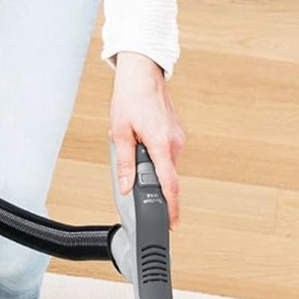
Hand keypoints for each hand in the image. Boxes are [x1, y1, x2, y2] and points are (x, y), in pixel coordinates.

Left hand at [109, 52, 185, 226]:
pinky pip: (166, 153)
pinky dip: (154, 154)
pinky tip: (140, 138)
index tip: (171, 222)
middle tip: (131, 163)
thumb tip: (126, 187)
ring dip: (149, 163)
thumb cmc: (130, 99)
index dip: (171, 206)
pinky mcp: (178, 135)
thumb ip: (125, 164)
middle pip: (165, 175)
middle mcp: (175, 143)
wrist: (142, 76)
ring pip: (165, 164)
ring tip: (132, 141)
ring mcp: (179, 138)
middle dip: (148, 177)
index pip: (169, 184)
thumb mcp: (119, 133)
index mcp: (161, 144)